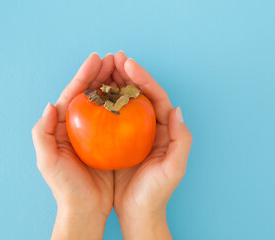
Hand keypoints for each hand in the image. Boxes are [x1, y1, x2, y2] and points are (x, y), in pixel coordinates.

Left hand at [32, 53, 115, 239]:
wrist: (84, 208)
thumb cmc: (64, 187)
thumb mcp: (47, 163)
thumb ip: (42, 133)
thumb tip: (50, 105)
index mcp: (62, 126)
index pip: (74, 94)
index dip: (84, 75)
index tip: (96, 59)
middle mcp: (79, 125)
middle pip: (91, 93)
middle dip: (101, 74)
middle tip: (115, 58)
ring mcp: (96, 132)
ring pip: (106, 102)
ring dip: (114, 84)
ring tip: (125, 69)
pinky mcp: (110, 142)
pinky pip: (118, 118)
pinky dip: (124, 104)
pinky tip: (133, 96)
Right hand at [112, 51, 192, 239]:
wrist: (139, 212)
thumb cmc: (156, 193)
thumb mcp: (173, 169)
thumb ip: (181, 140)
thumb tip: (176, 110)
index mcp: (164, 129)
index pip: (155, 96)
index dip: (142, 78)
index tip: (127, 64)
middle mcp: (150, 127)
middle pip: (139, 94)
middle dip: (127, 74)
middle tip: (113, 58)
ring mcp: (132, 132)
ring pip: (123, 102)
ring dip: (114, 84)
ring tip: (102, 68)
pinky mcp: (118, 141)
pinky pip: (110, 116)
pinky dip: (103, 103)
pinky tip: (93, 95)